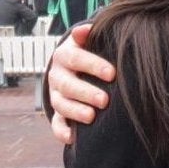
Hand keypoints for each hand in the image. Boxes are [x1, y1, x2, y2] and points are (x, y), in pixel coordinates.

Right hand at [47, 23, 113, 145]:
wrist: (73, 66)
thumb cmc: (90, 52)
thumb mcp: (88, 41)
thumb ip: (88, 34)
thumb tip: (84, 29)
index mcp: (64, 55)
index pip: (75, 58)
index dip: (93, 65)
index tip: (112, 73)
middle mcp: (57, 76)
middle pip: (68, 85)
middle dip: (86, 92)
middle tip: (105, 100)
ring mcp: (56, 95)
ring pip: (61, 105)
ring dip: (75, 111)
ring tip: (92, 117)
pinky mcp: (58, 113)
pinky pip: (56, 124)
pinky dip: (62, 132)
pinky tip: (73, 138)